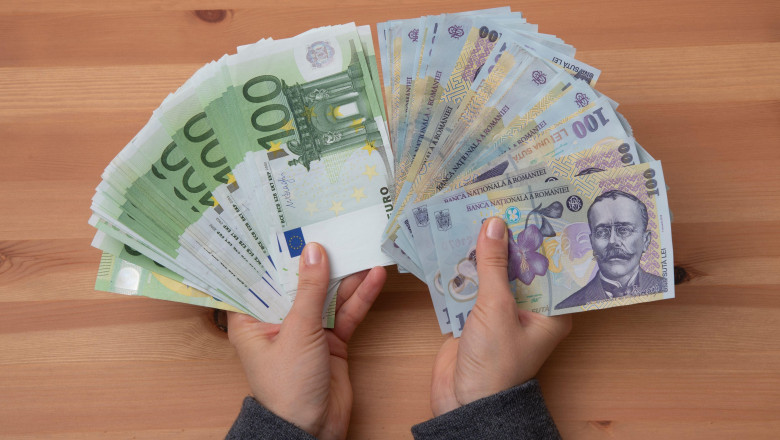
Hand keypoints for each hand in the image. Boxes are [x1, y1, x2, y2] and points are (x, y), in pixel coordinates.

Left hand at [228, 243, 385, 439]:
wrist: (311, 432)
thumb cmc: (287, 386)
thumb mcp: (297, 331)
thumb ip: (309, 290)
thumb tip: (314, 250)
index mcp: (252, 318)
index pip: (260, 277)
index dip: (273, 251)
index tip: (286, 223)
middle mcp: (278, 320)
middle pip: (299, 282)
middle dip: (317, 259)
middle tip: (333, 227)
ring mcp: (307, 331)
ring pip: (327, 295)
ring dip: (345, 275)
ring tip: (361, 246)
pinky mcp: (332, 341)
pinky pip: (346, 313)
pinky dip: (360, 297)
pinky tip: (374, 276)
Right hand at [430, 217, 571, 415]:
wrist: (464, 406)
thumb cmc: (495, 364)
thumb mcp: (496, 308)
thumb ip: (493, 265)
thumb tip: (494, 224)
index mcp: (551, 310)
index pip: (549, 263)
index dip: (538, 234)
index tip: (529, 201)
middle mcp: (529, 309)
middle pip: (518, 265)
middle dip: (504, 238)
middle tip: (494, 199)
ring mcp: (500, 313)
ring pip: (492, 273)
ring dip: (480, 250)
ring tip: (469, 212)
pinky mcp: (475, 318)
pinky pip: (470, 286)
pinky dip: (461, 268)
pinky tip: (449, 243)